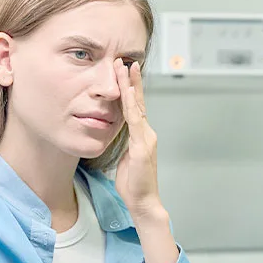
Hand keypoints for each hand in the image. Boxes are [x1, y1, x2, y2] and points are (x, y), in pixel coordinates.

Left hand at [114, 60, 163, 223]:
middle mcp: (147, 133)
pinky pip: (134, 121)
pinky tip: (125, 93)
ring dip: (130, 86)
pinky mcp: (142, 146)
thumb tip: (116, 134)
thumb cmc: (134, 184)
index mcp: (142, 135)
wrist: (144, 201)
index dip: (131, 89)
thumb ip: (125, 144)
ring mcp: (146, 138)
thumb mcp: (126, 159)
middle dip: (132, 80)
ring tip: (124, 68)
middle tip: (125, 60)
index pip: (135, 107)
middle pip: (138, 101)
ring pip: (136, 106)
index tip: (125, 72)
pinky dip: (130, 105)